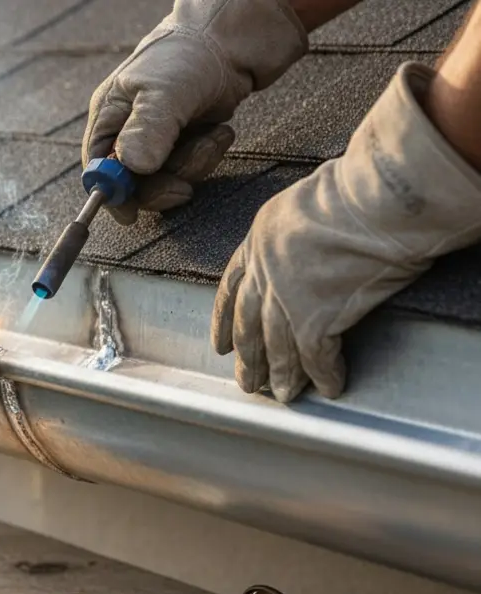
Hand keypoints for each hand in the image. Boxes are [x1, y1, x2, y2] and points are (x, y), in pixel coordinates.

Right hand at [84, 0, 306, 223]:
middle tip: (184, 187)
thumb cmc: (189, 55)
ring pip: (166, 177)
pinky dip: (207, 154)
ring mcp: (160, 135)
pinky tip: (219, 131)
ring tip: (212, 137)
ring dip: (193, 165)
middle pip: (132, 182)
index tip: (129, 212)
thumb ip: (146, 131)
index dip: (111, 193)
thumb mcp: (164, 92)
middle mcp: (130, 128)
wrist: (235, 37)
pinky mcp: (187, 137)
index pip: (98, 168)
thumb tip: (131, 170)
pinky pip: (191, 166)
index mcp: (110, 116)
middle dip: (161, 185)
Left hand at [212, 62, 480, 402]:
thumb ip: (294, 233)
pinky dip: (324, 375)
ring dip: (282, 376)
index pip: (231, 289)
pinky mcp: (315, 318)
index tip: (219, 346)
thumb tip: (307, 247)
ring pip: (277, 347)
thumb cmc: (359, 191)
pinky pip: (317, 356)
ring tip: (284, 396)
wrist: (380, 199)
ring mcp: (286, 297)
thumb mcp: (304, 203)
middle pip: (249, 325)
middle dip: (249, 359)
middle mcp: (264, 272)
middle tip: (247, 383)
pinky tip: (331, 387)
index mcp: (257, 240)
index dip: (223, 321)